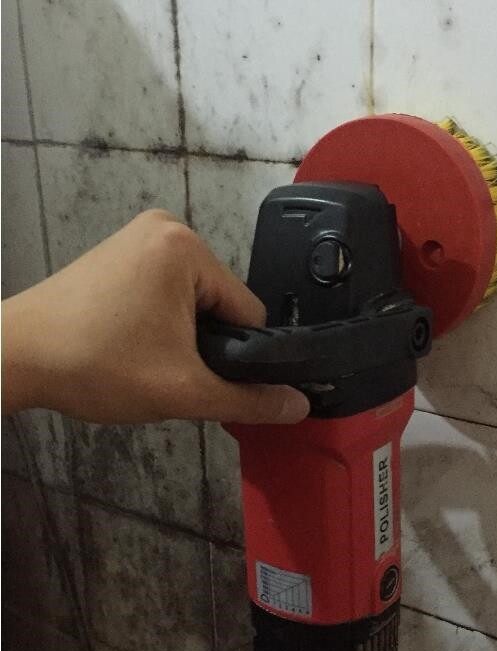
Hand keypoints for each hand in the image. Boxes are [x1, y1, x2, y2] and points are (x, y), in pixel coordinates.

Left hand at [1, 209, 309, 423]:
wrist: (12, 358)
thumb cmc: (94, 365)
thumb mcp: (184, 391)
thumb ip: (249, 400)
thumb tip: (300, 406)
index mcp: (186, 247)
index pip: (248, 312)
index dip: (237, 356)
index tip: (203, 377)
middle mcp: (166, 229)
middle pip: (222, 306)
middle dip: (206, 345)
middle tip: (169, 373)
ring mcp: (139, 237)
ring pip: (196, 303)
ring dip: (185, 337)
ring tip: (148, 361)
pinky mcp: (120, 253)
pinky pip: (168, 293)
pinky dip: (163, 322)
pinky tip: (135, 344)